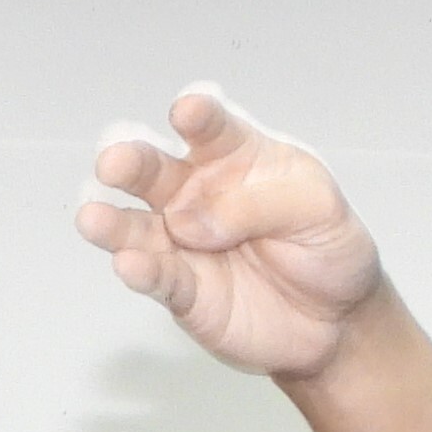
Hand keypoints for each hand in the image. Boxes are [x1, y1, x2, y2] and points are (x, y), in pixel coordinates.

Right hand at [75, 89, 383, 381]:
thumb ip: (260, 203)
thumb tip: (192, 219)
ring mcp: (182, 242)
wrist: (338, 319)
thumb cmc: (328, 246)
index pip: (212, 127)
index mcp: (236, 156)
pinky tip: (129, 264)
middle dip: (131, 163)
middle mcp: (197, 193)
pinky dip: (139, 272)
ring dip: (112, 223)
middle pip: (154, 170)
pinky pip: (155, 278)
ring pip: (136, 227)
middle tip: (116, 162)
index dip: (198, 116)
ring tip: (93, 218)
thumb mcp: (318, 209)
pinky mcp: (182, 291)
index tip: (190, 112)